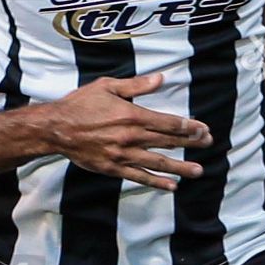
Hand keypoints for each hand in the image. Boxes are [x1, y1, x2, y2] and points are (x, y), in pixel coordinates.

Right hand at [45, 73, 211, 190]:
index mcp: (132, 115)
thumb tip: (161, 78)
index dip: (189, 127)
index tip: (203, 129)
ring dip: (180, 167)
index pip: (168, 122)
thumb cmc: (80, 104)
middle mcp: (131, 137)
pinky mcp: (113, 168)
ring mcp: (123, 155)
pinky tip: (172, 186)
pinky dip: (157, 182)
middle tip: (209, 144)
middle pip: (168, 141)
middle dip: (191, 143)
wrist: (56, 129)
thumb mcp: (108, 86)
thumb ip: (136, 85)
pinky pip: (139, 177)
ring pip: (158, 162)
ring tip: (198, 171)